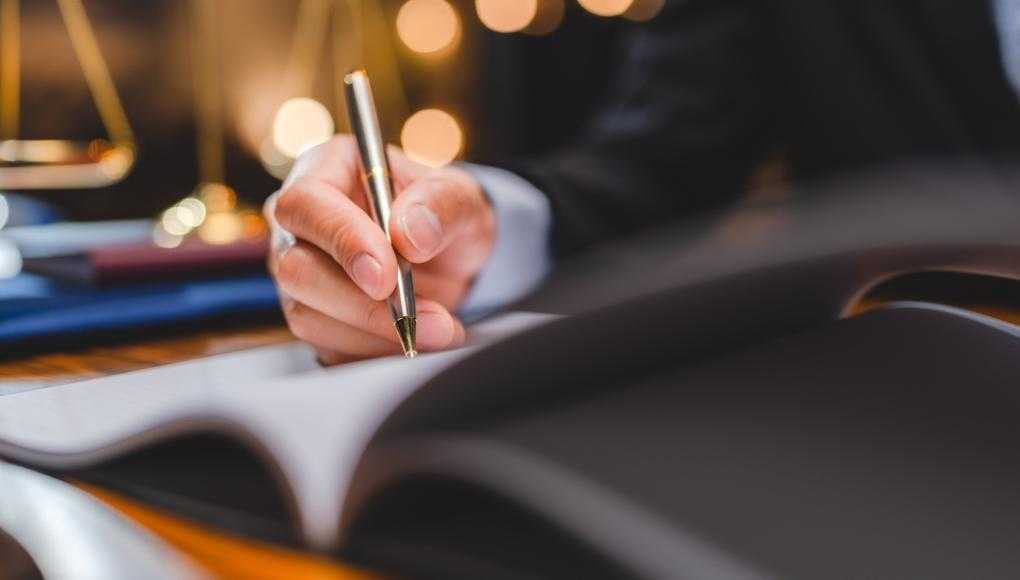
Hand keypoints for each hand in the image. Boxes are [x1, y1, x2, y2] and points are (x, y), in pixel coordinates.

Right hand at [265, 136, 494, 364]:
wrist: (451, 258)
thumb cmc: (445, 214)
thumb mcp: (461, 197)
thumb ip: (440, 204)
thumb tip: (409, 235)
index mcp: (325, 171)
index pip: (305, 203)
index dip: (341, 241)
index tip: (386, 277)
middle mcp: (299, 225)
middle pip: (296, 269)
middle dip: (364, 304)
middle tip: (432, 319)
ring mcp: (299, 274)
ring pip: (308, 316)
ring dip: (377, 334)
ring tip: (441, 331)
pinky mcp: (313, 318)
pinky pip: (327, 347)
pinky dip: (375, 352)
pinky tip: (416, 340)